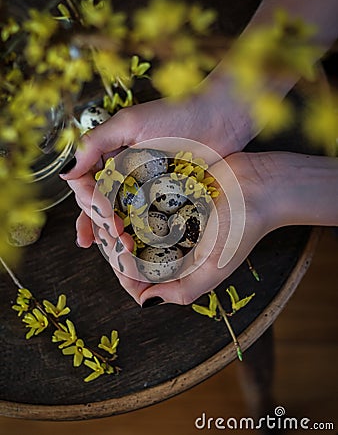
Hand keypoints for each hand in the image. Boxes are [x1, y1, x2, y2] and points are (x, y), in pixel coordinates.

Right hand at [63, 76, 253, 245]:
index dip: (86, 200)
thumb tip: (65, 172)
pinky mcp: (164, 197)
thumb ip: (95, 143)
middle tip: (110, 235)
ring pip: (119, 216)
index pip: (85, 183)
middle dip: (99, 221)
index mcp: (111, 155)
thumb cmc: (177, 114)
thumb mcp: (130, 122)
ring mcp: (143, 187)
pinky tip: (133, 248)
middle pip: (99, 204)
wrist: (220, 119)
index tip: (99, 211)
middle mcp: (123, 173)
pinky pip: (145, 219)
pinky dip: (136, 234)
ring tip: (119, 251)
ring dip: (114, 234)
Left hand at [91, 152, 274, 305]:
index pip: (139, 281)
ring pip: (131, 229)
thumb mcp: (215, 268)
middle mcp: (171, 248)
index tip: (121, 254)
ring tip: (112, 213)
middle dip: (115, 246)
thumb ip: (183, 291)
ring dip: (117, 223)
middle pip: (130, 255)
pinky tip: (122, 195)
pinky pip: (142, 203)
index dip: (124, 272)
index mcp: (180, 269)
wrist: (260, 185)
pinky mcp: (170, 197)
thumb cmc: (242, 228)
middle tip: (111, 231)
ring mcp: (169, 222)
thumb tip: (144, 303)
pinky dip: (130, 201)